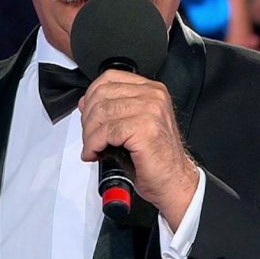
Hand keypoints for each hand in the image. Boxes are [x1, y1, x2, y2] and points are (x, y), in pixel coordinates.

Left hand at [79, 69, 198, 229]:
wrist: (174, 180)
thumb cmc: (156, 157)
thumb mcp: (133, 125)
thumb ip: (112, 109)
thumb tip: (85, 103)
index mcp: (151, 90)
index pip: (110, 78)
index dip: (91, 96)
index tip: (86, 115)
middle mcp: (153, 96)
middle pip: (102, 95)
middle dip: (87, 119)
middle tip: (88, 137)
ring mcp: (150, 110)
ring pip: (102, 113)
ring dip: (89, 134)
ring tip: (91, 147)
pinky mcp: (145, 128)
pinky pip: (107, 131)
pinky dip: (94, 144)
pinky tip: (95, 153)